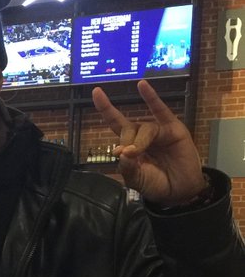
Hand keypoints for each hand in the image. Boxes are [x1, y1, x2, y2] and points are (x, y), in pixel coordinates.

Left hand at [91, 79, 204, 206]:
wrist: (180, 191)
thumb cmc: (156, 183)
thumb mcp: (136, 179)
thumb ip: (128, 167)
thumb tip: (123, 152)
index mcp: (130, 144)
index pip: (116, 123)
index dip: (106, 109)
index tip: (96, 92)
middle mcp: (143, 134)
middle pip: (128, 128)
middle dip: (126, 141)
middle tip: (128, 155)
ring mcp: (159, 131)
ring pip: (144, 128)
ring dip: (139, 141)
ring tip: (136, 153)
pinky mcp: (173, 129)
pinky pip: (161, 111)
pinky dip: (151, 98)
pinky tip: (142, 86)